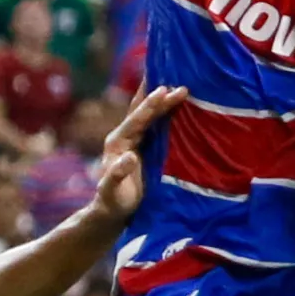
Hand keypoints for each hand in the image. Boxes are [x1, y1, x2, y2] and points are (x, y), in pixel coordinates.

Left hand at [85, 85, 188, 225]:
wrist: (115, 209)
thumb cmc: (113, 201)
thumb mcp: (112, 190)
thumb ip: (117, 174)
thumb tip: (130, 156)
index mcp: (117, 142)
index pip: (136, 120)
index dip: (149, 106)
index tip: (164, 91)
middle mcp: (126, 136)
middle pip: (144, 113)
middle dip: (161, 98)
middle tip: (180, 86)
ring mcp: (137, 140)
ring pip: (152, 117)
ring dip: (166, 103)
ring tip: (181, 86)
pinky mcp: (147, 147)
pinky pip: (159, 127)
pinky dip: (169, 115)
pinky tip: (181, 106)